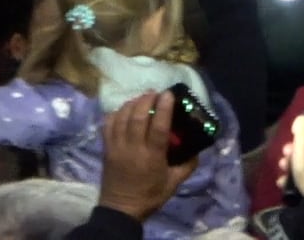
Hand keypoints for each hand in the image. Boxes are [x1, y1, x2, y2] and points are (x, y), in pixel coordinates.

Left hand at [98, 91, 197, 220]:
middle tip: (155, 93)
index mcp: (152, 156)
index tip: (168, 94)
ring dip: (132, 103)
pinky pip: (107, 125)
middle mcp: (133, 148)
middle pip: (137, 116)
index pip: (158, 127)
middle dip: (146, 100)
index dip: (163, 108)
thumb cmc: (149, 196)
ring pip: (121, 117)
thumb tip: (197, 150)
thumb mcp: (173, 184)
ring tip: (141, 98)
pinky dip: (115, 113)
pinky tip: (123, 110)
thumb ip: (187, 166)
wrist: (121, 209)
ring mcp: (117, 147)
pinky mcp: (106, 149)